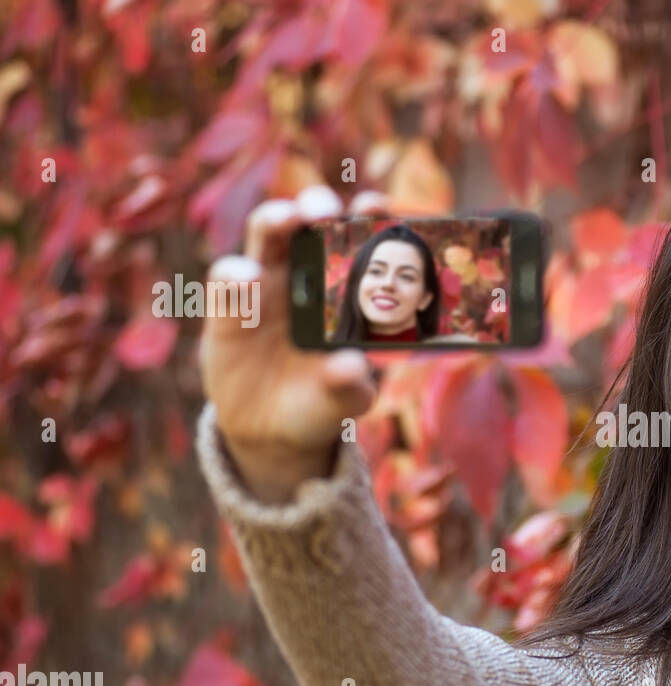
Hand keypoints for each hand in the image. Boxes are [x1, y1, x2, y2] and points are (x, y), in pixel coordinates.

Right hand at [198, 186, 384, 502]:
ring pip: (266, 233)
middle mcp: (305, 275)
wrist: (272, 431)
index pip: (358, 241)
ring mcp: (264, 285)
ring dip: (276, 218)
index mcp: (343, 289)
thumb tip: (352, 367)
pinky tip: (248, 279)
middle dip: (318, 204)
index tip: (379, 206)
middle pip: (309, 221)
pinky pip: (227, 278)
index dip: (369, 218)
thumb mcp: (342, 401)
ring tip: (288, 219)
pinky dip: (236, 273)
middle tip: (328, 210)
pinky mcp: (227, 307)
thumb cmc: (320, 402)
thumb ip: (350, 386)